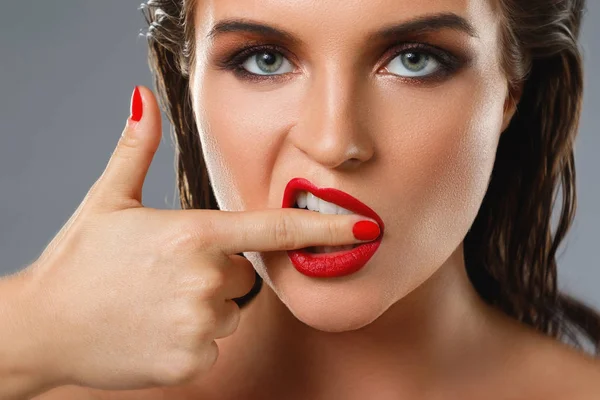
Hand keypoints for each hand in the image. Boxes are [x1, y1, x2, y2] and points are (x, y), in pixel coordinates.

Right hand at [23, 86, 378, 390]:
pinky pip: (214, 343)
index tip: (363, 228)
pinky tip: (155, 328)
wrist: (42, 329)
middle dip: (217, 271)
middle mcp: (204, 281)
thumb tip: (142, 101)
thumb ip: (137, 150)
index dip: (324, 227)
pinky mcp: (192, 363)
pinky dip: (193, 337)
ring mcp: (199, 326)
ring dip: (205, 305)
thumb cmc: (76, 264)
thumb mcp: (107, 201)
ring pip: (229, 310)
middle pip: (243, 274)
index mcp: (192, 235)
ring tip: (156, 302)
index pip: (274, 229)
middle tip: (167, 273)